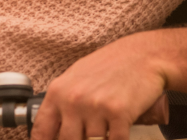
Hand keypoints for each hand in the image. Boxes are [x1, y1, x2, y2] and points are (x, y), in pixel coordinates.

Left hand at [32, 33, 170, 139]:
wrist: (144, 54)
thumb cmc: (111, 65)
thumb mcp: (77, 78)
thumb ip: (62, 102)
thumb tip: (52, 131)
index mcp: (58, 91)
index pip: (42, 131)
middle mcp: (74, 99)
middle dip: (80, 139)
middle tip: (89, 133)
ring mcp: (96, 106)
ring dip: (101, 138)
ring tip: (107, 127)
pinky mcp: (119, 113)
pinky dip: (118, 139)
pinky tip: (119, 131)